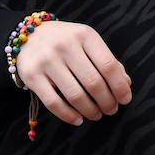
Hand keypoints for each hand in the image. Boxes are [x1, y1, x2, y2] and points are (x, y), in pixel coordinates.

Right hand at [14, 21, 131, 126]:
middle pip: (94, 83)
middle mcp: (65, 45)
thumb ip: (107, 61)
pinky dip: (69, 116)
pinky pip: (53, 103)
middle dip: (107, 102)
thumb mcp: (88, 43)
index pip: (108, 65)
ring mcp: (46, 60)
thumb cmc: (66, 42)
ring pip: (75, 95)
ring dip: (90, 111)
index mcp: (84, 35)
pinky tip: (78, 119)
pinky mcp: (31, 75)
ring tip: (96, 115)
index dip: (120, 86)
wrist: (29, 36)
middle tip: (111, 110)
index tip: (125, 99)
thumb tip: (126, 84)